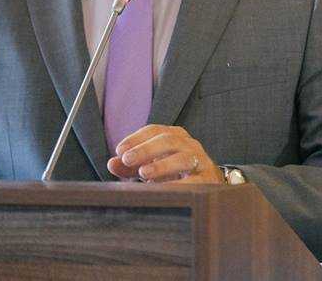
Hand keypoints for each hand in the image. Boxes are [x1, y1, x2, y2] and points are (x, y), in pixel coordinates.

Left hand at [107, 124, 223, 183]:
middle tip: (127, 159)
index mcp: (175, 136)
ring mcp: (200, 161)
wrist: (210, 184)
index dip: (136, 138)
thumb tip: (111, 163)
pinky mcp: (208, 180)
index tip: (120, 150)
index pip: (155, 130)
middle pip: (168, 140)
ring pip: (183, 158)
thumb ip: (131, 165)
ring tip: (143, 173)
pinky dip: (177, 185)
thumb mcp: (151, 166)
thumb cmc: (176, 172)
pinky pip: (194, 181)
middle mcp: (189, 144)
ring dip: (162, 165)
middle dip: (146, 149)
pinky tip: (163, 190)